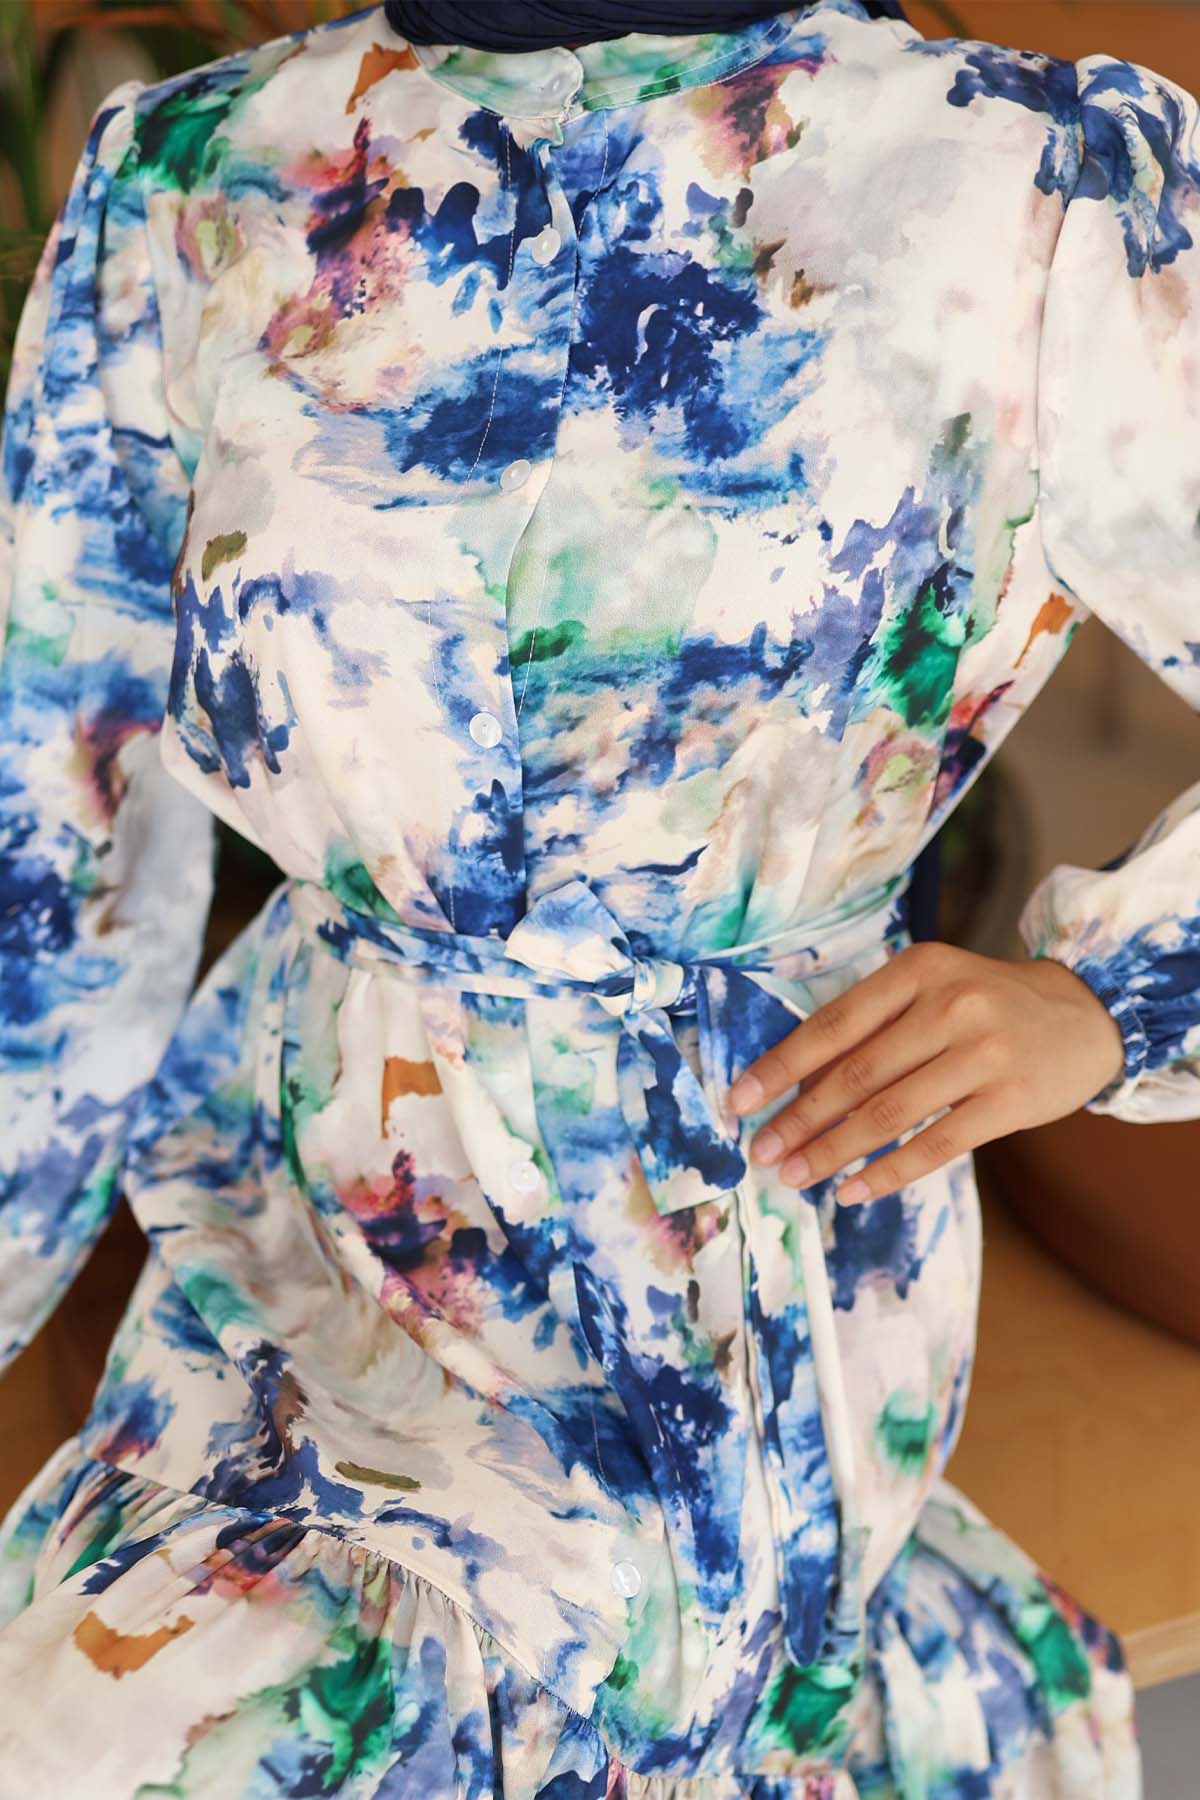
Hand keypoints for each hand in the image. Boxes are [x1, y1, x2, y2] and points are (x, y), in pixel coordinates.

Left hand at [727, 941, 1126, 1205]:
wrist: (1085, 1016)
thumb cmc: (986, 1004)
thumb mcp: (930, 988)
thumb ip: (872, 1026)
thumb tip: (795, 1087)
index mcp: (917, 970)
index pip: (833, 1025)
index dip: (780, 1067)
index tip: (740, 1101)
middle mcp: (950, 1006)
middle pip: (855, 1074)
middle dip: (799, 1119)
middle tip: (760, 1152)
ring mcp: (983, 1055)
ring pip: (889, 1114)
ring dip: (833, 1151)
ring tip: (794, 1176)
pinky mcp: (1010, 1102)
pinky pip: (935, 1146)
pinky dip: (887, 1173)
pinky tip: (851, 1190)